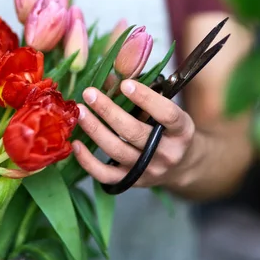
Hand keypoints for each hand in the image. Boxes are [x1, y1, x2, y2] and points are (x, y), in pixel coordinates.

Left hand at [72, 79, 196, 187]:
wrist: (182, 166)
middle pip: (134, 132)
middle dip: (108, 111)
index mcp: (182, 130)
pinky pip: (106, 175)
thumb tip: (108, 78)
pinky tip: (76, 143)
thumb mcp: (166, 110)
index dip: (146, 98)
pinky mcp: (132, 181)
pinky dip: (88, 161)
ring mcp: (148, 170)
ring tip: (80, 112)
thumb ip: (140, 95)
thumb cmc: (171, 130)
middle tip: (90, 93)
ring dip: (95, 129)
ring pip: (116, 150)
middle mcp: (167, 153)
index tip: (125, 84)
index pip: (167, 114)